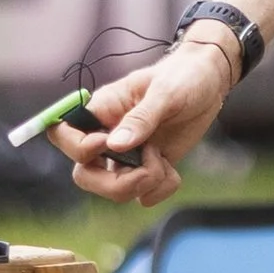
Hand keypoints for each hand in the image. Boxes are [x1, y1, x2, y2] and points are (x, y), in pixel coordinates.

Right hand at [53, 27, 240, 206]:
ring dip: (141, 184)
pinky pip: (142, 195)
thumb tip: (114, 145)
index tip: (108, 144)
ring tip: (163, 162)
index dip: (78, 148)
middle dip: (114, 183)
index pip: (63, 135)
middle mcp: (107, 135)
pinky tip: (173, 172)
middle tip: (147, 168)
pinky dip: (158, 190)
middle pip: (84, 175)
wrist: (211, 83)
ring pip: (112, 190)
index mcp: (102, 110)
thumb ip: (141, 118)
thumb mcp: (166, 92)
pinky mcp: (146, 169)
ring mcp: (126, 156)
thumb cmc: (184, 76)